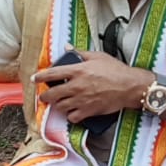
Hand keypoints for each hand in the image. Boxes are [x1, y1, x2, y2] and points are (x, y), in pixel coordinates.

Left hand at [32, 51, 149, 122]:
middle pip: (52, 94)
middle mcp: (76, 86)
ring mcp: (81, 100)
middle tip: (44, 96)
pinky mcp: (88, 111)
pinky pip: (72, 117)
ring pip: (60, 107)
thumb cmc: (116, 70)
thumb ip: (80, 53)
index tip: (34, 78)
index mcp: (77, 71)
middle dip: (45, 96)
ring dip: (57, 105)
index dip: (40, 76)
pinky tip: (72, 112)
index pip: (52, 74)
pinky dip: (70, 115)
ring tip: (59, 102)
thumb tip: (68, 48)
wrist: (130, 87)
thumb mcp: (98, 56)